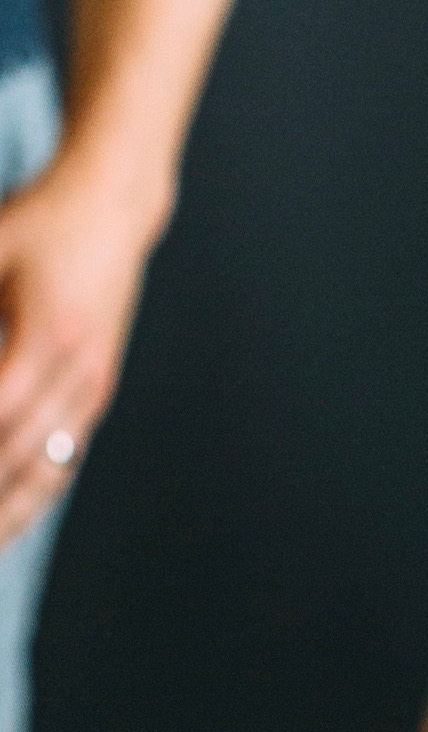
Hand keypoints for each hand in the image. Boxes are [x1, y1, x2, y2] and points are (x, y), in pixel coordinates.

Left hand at [0, 144, 165, 547]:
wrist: (113, 210)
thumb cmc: (40, 224)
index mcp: (46, 336)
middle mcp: (78, 375)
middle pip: (19, 459)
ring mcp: (92, 391)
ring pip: (46, 474)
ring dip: (8, 516)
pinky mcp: (94, 395)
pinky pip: (62, 462)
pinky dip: (31, 497)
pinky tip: (7, 520)